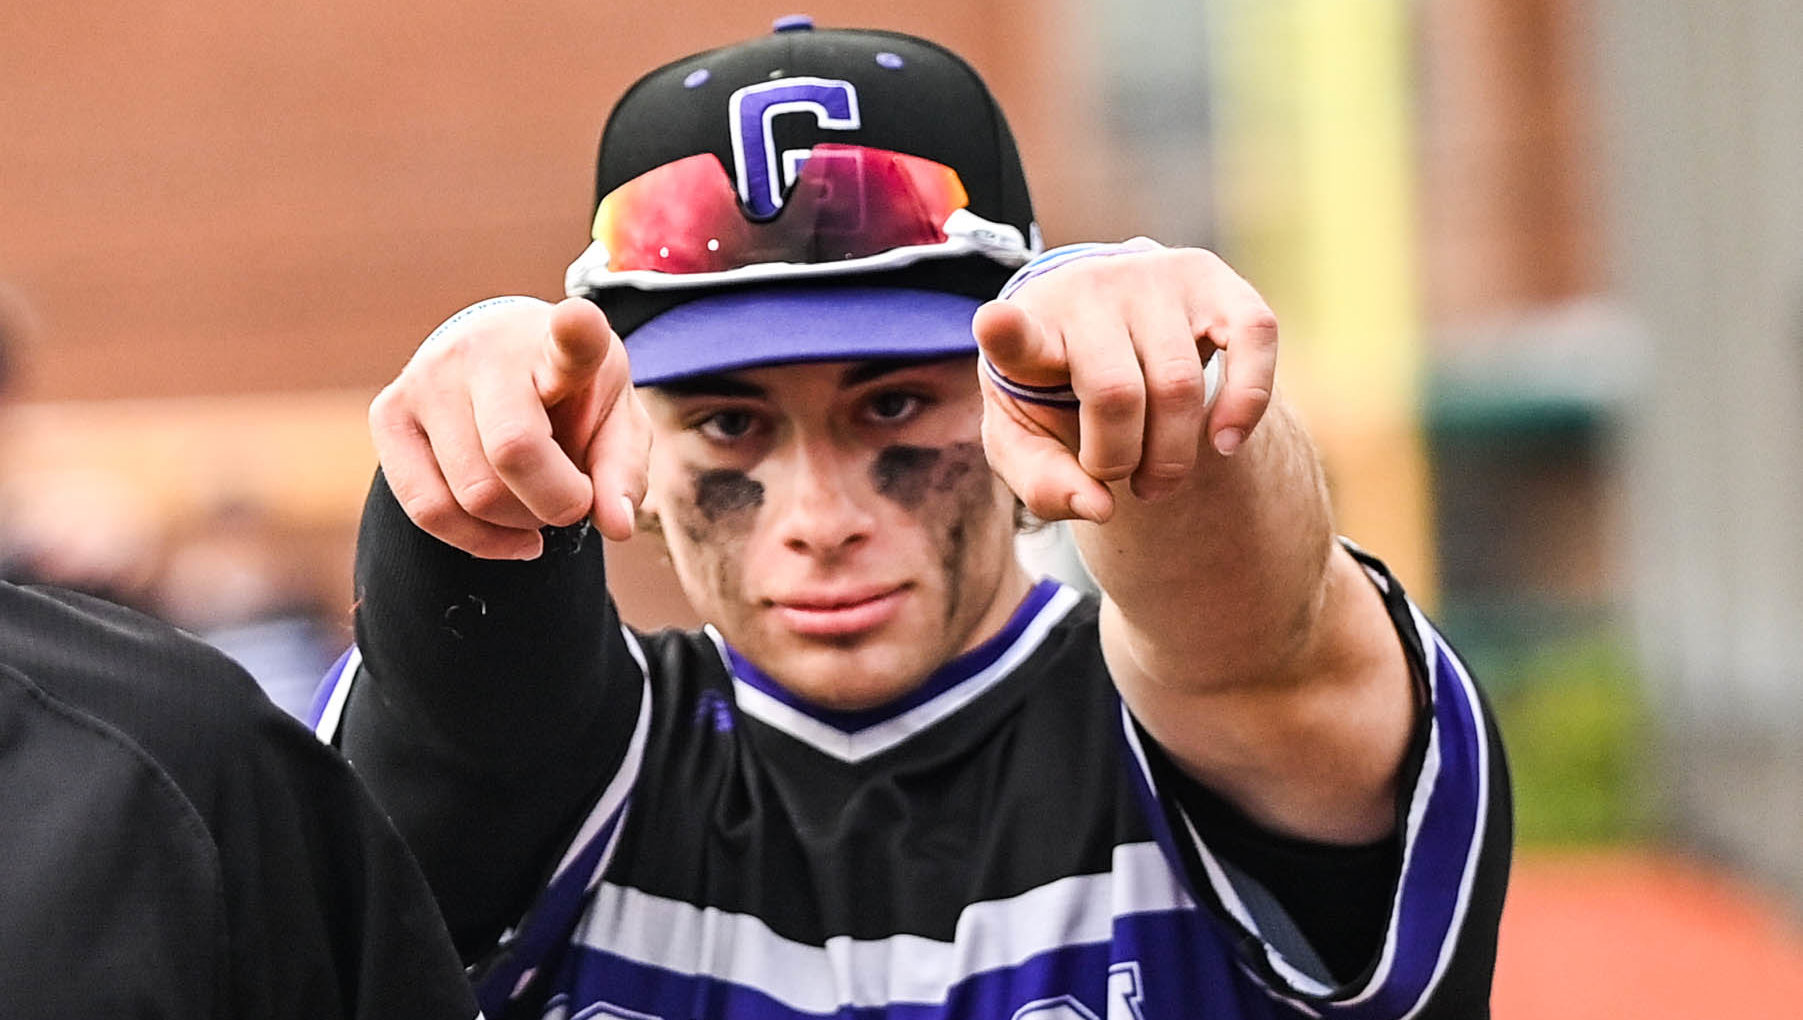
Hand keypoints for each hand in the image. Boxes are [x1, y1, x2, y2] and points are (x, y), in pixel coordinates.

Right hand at [368, 297, 649, 558]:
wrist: (500, 363)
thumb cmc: (570, 401)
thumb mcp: (615, 424)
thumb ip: (622, 472)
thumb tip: (617, 527)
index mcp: (557, 342)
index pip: (569, 337)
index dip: (576, 332)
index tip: (579, 320)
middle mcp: (484, 350)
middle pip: (514, 452)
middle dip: (558, 503)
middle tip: (574, 498)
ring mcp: (427, 378)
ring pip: (472, 494)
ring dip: (520, 523)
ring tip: (538, 501)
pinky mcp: (389, 414)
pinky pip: (427, 510)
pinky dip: (479, 541)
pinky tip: (514, 537)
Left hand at [972, 241, 1278, 522]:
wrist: (1106, 332)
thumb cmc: (1057, 395)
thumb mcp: (1030, 442)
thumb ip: (1045, 485)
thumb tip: (1100, 507)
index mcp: (1029, 330)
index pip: (1014, 333)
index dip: (1006, 331)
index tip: (996, 323)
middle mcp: (1089, 291)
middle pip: (1116, 394)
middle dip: (1121, 461)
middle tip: (1119, 479)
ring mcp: (1154, 278)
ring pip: (1181, 385)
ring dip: (1173, 455)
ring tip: (1156, 480)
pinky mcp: (1213, 280)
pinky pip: (1253, 337)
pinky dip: (1247, 402)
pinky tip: (1226, 441)